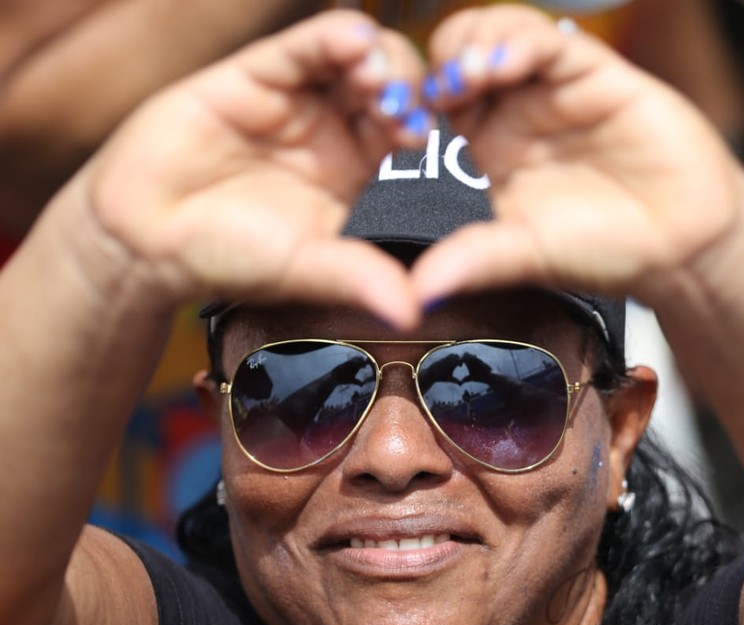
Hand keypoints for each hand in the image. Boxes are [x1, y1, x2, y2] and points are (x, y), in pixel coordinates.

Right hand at [75, 10, 432, 327]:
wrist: (145, 234)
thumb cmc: (228, 258)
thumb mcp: (301, 268)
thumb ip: (355, 277)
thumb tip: (412, 312)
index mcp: (368, 183)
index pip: (418, 153)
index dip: (436, 148)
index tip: (443, 156)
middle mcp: (346, 138)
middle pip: (402, 98)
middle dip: (415, 100)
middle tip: (410, 118)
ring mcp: (309, 102)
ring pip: (365, 64)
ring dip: (384, 66)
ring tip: (380, 86)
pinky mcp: (267, 73)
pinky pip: (309, 47)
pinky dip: (334, 38)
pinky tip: (353, 42)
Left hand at [411, 5, 743, 308]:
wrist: (682, 238)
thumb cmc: (604, 250)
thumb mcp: (528, 256)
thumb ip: (473, 262)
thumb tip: (414, 296)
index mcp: (475, 161)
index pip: (418, 121)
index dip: (397, 117)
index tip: (387, 128)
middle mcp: (501, 120)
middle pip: (441, 67)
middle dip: (424, 71)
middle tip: (422, 96)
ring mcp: (540, 90)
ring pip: (483, 39)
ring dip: (464, 48)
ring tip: (463, 78)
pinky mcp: (583, 68)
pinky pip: (540, 39)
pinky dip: (515, 41)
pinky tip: (503, 63)